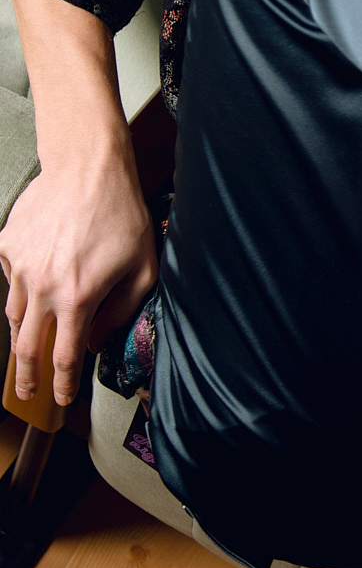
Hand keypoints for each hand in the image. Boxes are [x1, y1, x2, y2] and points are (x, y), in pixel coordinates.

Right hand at [0, 138, 157, 406]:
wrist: (88, 168)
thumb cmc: (121, 213)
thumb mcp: (143, 268)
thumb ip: (122, 311)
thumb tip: (97, 339)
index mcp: (77, 297)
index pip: (63, 356)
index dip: (61, 384)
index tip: (60, 399)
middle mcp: (42, 287)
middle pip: (26, 345)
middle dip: (26, 377)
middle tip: (27, 393)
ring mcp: (19, 266)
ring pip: (13, 313)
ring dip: (20, 335)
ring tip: (26, 348)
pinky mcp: (6, 245)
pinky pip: (9, 279)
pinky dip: (20, 289)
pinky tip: (36, 286)